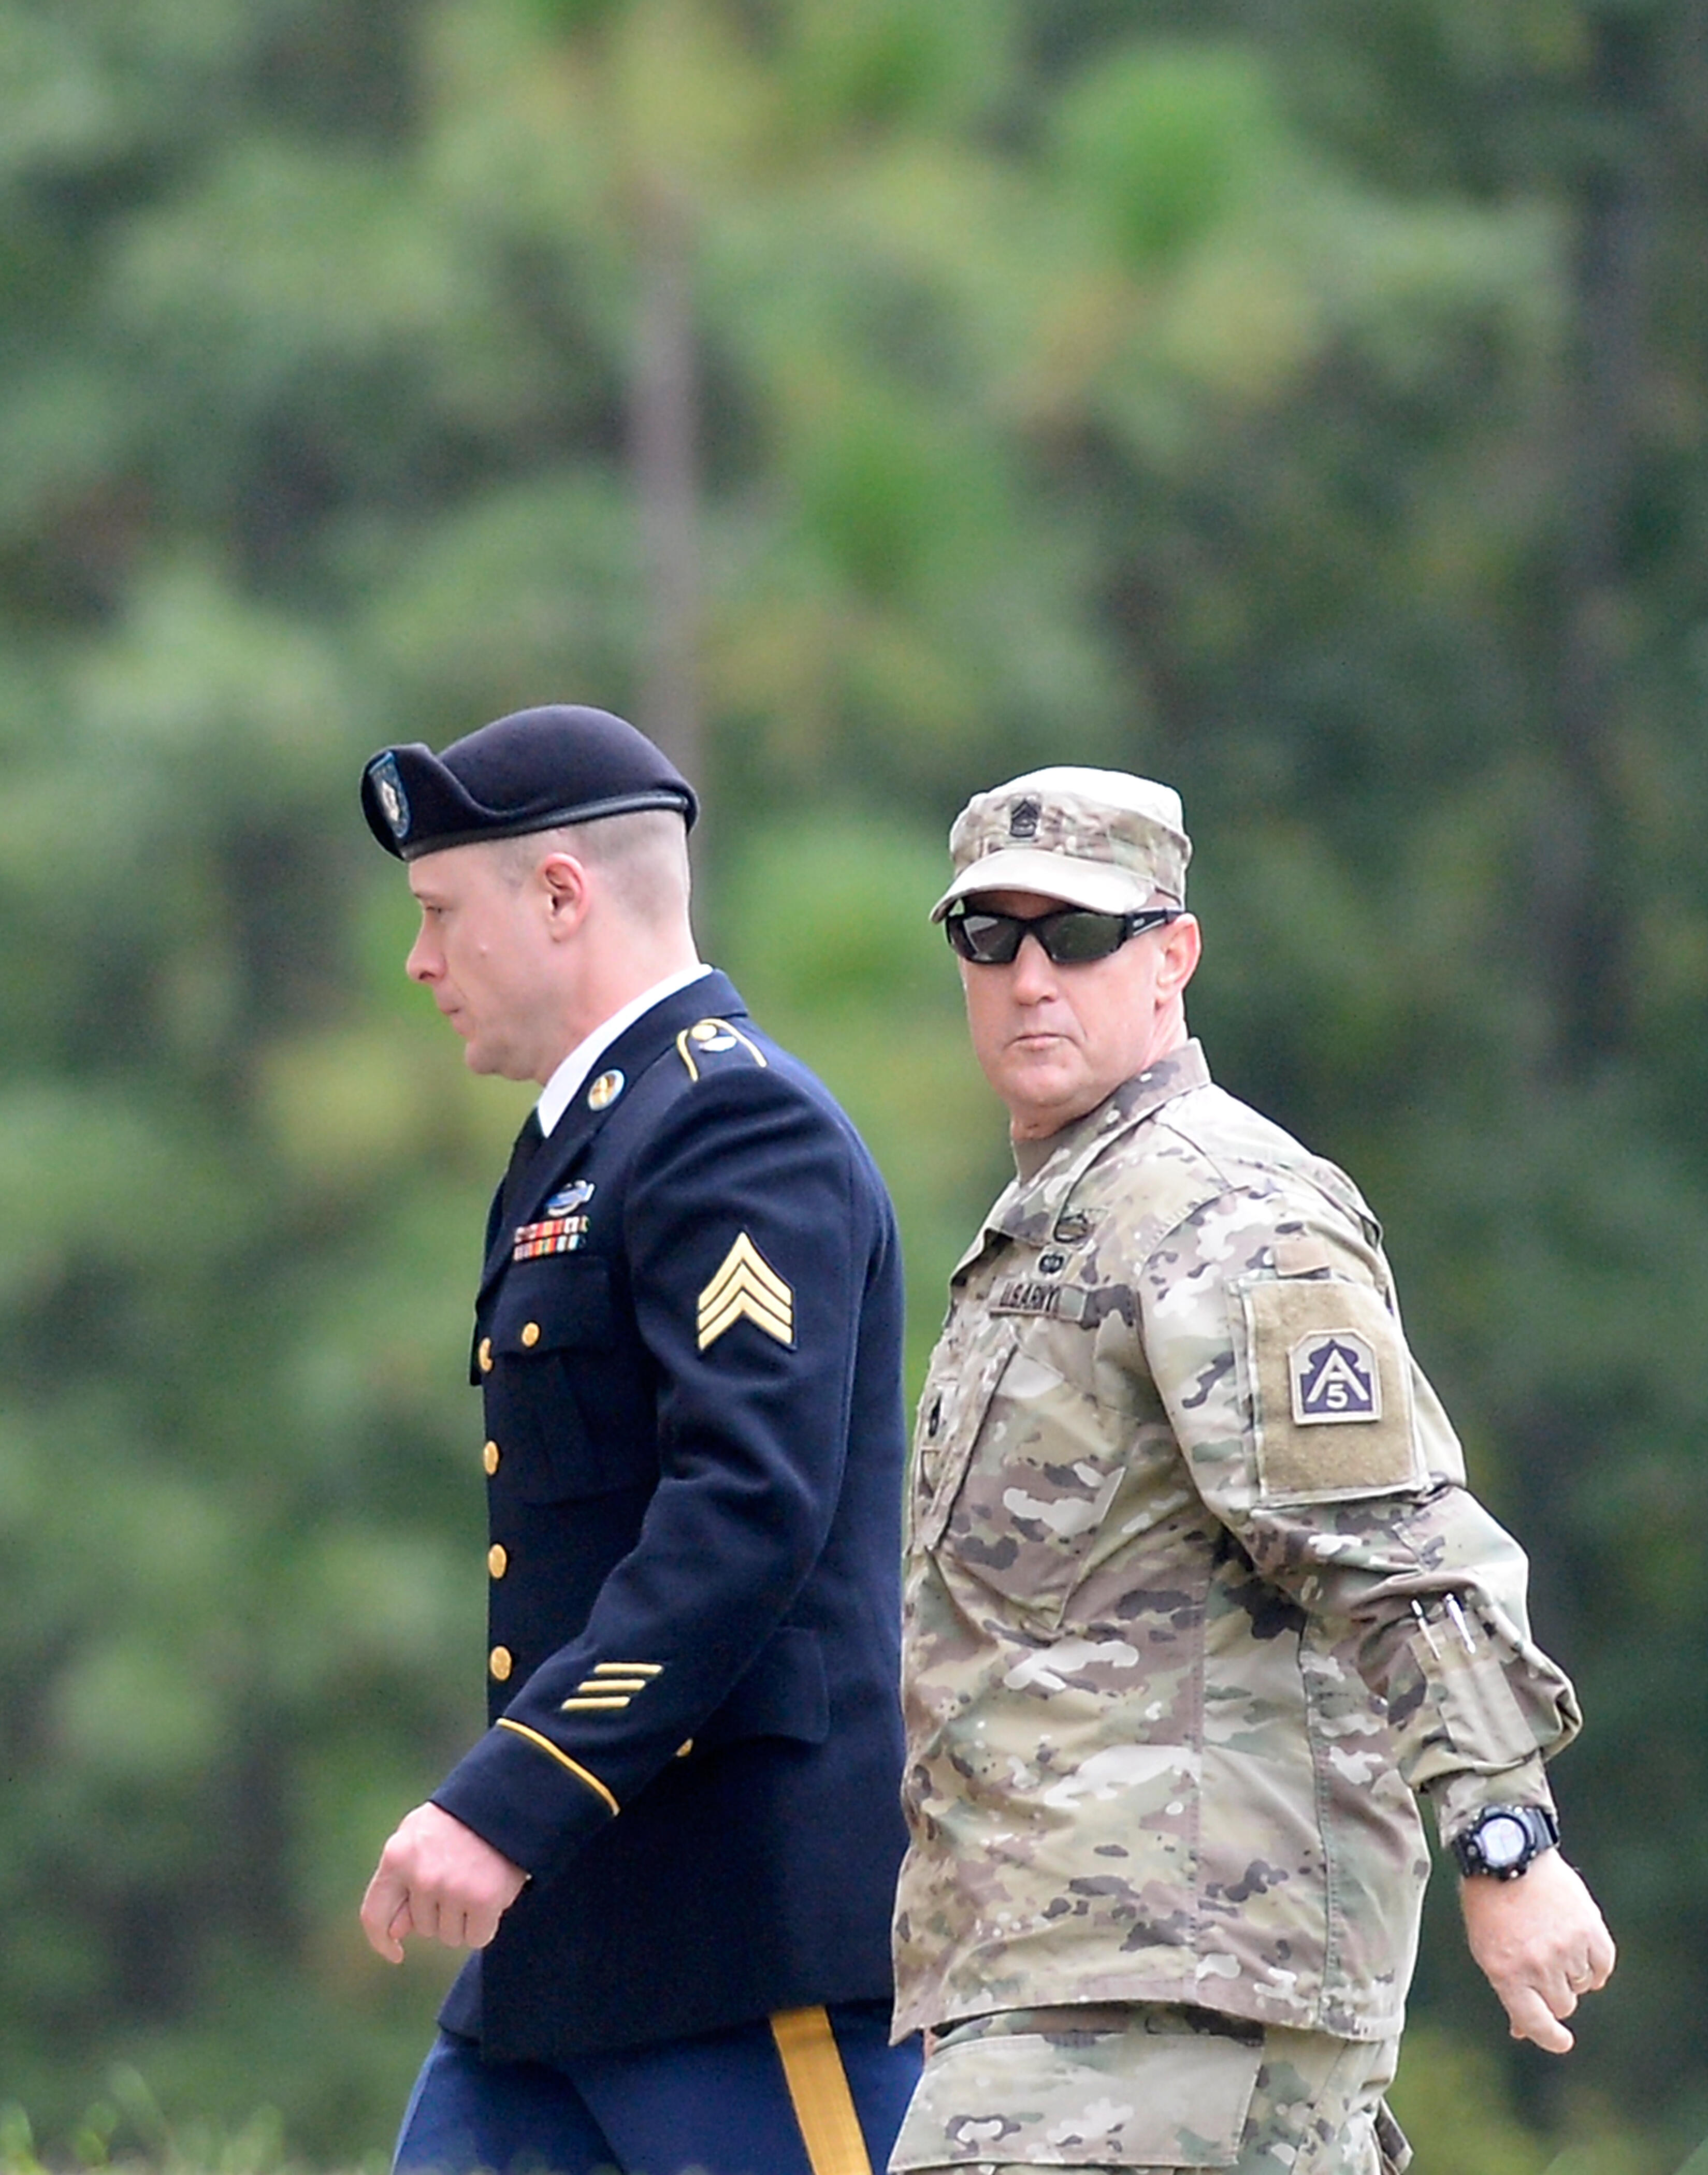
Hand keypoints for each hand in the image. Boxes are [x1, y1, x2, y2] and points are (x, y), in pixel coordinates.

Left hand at [360, 1802, 527, 1962]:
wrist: (507, 1798)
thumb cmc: (459, 1819)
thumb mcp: (419, 1836)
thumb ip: (402, 1880)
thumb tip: (395, 1931)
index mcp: (398, 1856)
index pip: (374, 1915)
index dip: (382, 1942)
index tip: (397, 1952)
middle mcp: (421, 1875)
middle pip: (424, 1928)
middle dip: (441, 1914)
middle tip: (460, 1879)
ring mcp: (452, 1888)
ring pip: (450, 1936)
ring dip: (464, 1920)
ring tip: (477, 1881)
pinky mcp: (484, 1899)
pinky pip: (477, 1937)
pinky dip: (486, 1925)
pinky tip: (492, 1895)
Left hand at [1458, 1849, 1615, 2051]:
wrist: (1508, 1851)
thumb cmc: (1490, 1902)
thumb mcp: (1486, 1948)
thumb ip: (1508, 1988)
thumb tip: (1521, 2030)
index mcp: (1505, 1973)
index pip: (1536, 2023)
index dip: (1550, 2037)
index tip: (1561, 2041)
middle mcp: (1537, 1966)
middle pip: (1562, 2004)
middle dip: (1553, 1992)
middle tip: (1541, 1963)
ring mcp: (1566, 1949)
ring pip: (1582, 1985)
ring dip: (1572, 1972)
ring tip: (1552, 1939)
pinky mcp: (1589, 1930)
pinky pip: (1602, 1966)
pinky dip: (1593, 1961)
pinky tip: (1578, 1943)